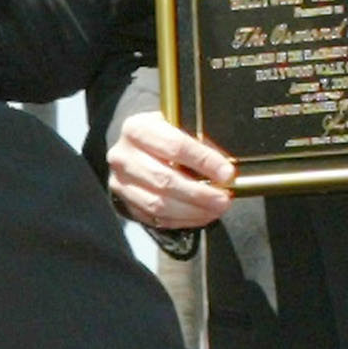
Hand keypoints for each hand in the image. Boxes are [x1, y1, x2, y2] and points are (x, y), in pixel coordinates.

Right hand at [107, 112, 233, 231]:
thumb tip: (225, 172)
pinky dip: (182, 220)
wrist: (134, 148)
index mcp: (138, 128)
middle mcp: (123, 155)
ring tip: (216, 210)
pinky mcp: (124, 202)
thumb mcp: (180, 128)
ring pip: (157, 203)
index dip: (204, 161)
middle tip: (224, 199)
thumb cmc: (164, 136)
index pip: (174, 146)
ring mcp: (120, 181)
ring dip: (192, 211)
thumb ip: (200, 146)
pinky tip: (201, 216)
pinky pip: (154, 217)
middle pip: (164, 179)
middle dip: (200, 193)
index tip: (227, 174)